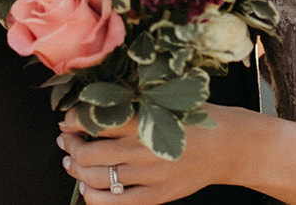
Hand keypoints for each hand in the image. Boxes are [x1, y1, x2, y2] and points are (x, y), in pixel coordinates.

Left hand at [57, 105, 236, 203]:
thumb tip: (96, 101)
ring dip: (75, 170)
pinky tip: (87, 187)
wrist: (229, 147)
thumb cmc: (198, 119)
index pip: (95, 121)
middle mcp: (143, 150)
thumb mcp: (168, 100)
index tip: (68, 119)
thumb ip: (135, 102)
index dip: (74, 121)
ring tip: (71, 161)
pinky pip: (112, 204)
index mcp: (146, 121)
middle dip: (71, 145)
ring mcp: (148, 177)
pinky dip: (92, 196)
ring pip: (94, 179)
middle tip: (66, 140)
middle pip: (88, 153)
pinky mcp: (155, 197)